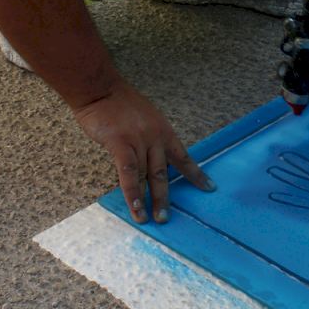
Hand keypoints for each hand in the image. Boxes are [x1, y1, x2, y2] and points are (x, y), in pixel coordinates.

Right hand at [71, 79, 213, 223]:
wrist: (99, 88)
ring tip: (151, 220)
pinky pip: (129, 173)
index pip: (182, 156)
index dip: (195, 173)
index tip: (209, 187)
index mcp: (163, 130)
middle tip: (167, 218)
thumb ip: (149, 138)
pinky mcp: (121, 144)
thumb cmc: (118, 103)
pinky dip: (132, 193)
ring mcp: (139, 140)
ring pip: (147, 176)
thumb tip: (150, 160)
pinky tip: (135, 208)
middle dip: (166, 196)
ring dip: (149, 200)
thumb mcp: (144, 118)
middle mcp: (155, 137)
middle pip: (164, 172)